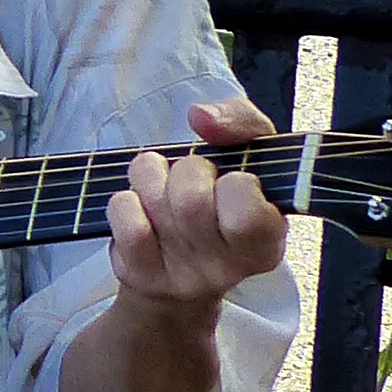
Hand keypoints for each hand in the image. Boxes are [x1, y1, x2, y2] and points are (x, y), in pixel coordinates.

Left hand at [104, 93, 291, 342]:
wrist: (183, 267)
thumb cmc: (222, 200)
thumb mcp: (249, 156)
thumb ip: (242, 122)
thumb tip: (201, 116)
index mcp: (268, 239)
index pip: (247, 208)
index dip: (235, 181)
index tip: (234, 180)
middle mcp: (228, 267)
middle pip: (192, 198)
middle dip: (187, 171)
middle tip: (194, 182)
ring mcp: (181, 276)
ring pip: (154, 199)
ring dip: (154, 179)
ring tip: (165, 191)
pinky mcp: (141, 275)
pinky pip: (123, 214)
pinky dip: (126, 199)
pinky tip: (140, 209)